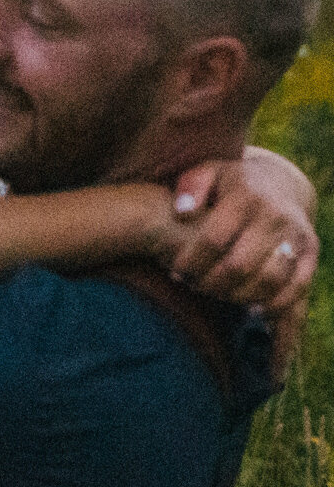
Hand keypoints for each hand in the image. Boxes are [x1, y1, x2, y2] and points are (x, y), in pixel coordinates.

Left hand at [166, 157, 317, 313]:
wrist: (278, 183)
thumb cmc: (227, 184)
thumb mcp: (206, 173)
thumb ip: (190, 187)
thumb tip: (182, 212)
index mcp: (246, 196)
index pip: (214, 239)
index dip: (191, 262)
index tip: (175, 272)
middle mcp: (276, 216)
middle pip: (240, 265)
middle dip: (211, 283)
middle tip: (194, 286)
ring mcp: (297, 235)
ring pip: (269, 280)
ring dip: (238, 296)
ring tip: (216, 295)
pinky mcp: (311, 252)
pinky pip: (297, 286)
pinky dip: (276, 305)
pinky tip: (253, 313)